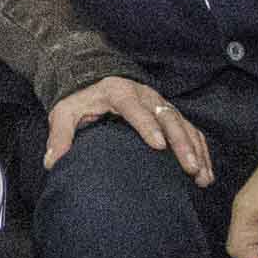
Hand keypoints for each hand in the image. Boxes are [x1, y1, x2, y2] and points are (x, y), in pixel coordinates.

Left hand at [44, 77, 212, 185]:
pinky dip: (201, 150)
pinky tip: (206, 172)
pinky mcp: (170, 113)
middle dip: (181, 143)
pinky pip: (191, 130)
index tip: (158, 146)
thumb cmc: (80, 101)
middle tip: (189, 168)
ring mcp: (161, 104)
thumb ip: (59, 135)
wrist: (94, 81)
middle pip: (168, 117)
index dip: (147, 126)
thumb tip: (51, 163)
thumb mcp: (64, 113)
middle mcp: (146, 96)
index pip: (135, 108)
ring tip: (202, 176)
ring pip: (184, 125)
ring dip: (196, 150)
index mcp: (119, 92)